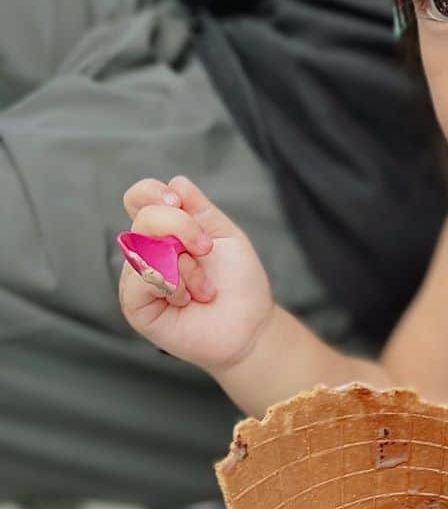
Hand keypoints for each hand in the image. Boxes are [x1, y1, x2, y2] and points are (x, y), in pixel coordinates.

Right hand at [119, 175, 274, 372]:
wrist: (251, 326)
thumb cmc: (239, 284)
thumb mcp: (226, 237)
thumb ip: (200, 210)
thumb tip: (176, 182)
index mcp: (166, 231)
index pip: (140, 197)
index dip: (153, 192)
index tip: (178, 201)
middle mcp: (147, 251)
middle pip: (144, 216)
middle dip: (182, 227)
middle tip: (206, 249)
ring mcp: (138, 277)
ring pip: (144, 247)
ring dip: (185, 265)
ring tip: (204, 287)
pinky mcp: (135, 305)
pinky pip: (141, 278)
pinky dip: (172, 283)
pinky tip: (187, 299)